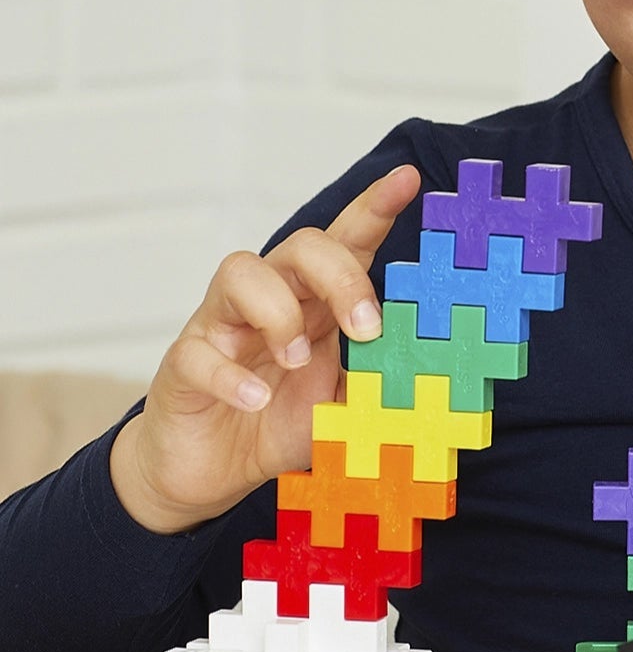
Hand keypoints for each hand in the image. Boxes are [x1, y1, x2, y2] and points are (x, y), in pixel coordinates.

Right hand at [110, 163, 421, 533]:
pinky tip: (255, 399)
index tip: (408, 179)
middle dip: (341, 277)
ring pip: (240, 272)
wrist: (212, 473)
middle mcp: (269, 300)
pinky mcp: (183, 365)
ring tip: (296, 361)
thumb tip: (430, 368)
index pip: (347, 241)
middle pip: (300, 246)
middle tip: (366, 329)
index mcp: (316, 302)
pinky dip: (231, 376)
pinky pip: (197, 351)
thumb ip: (380, 380)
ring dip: (279, 314)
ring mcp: (222, 327)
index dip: (375, 207)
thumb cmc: (281, 422)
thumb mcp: (346, 405)